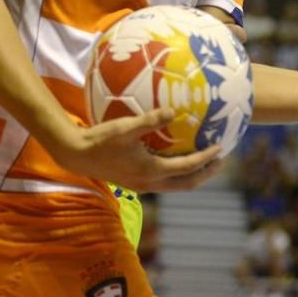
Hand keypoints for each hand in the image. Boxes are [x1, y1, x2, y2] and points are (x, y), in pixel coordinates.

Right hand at [50, 108, 223, 192]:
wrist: (77, 156)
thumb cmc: (100, 140)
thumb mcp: (125, 127)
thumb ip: (150, 120)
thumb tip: (174, 111)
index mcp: (151, 170)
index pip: (187, 167)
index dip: (206, 158)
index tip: (220, 148)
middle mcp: (150, 183)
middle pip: (187, 184)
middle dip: (206, 174)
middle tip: (220, 161)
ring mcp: (142, 185)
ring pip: (176, 185)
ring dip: (192, 175)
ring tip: (204, 162)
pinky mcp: (135, 182)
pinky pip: (164, 182)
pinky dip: (176, 174)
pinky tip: (174, 159)